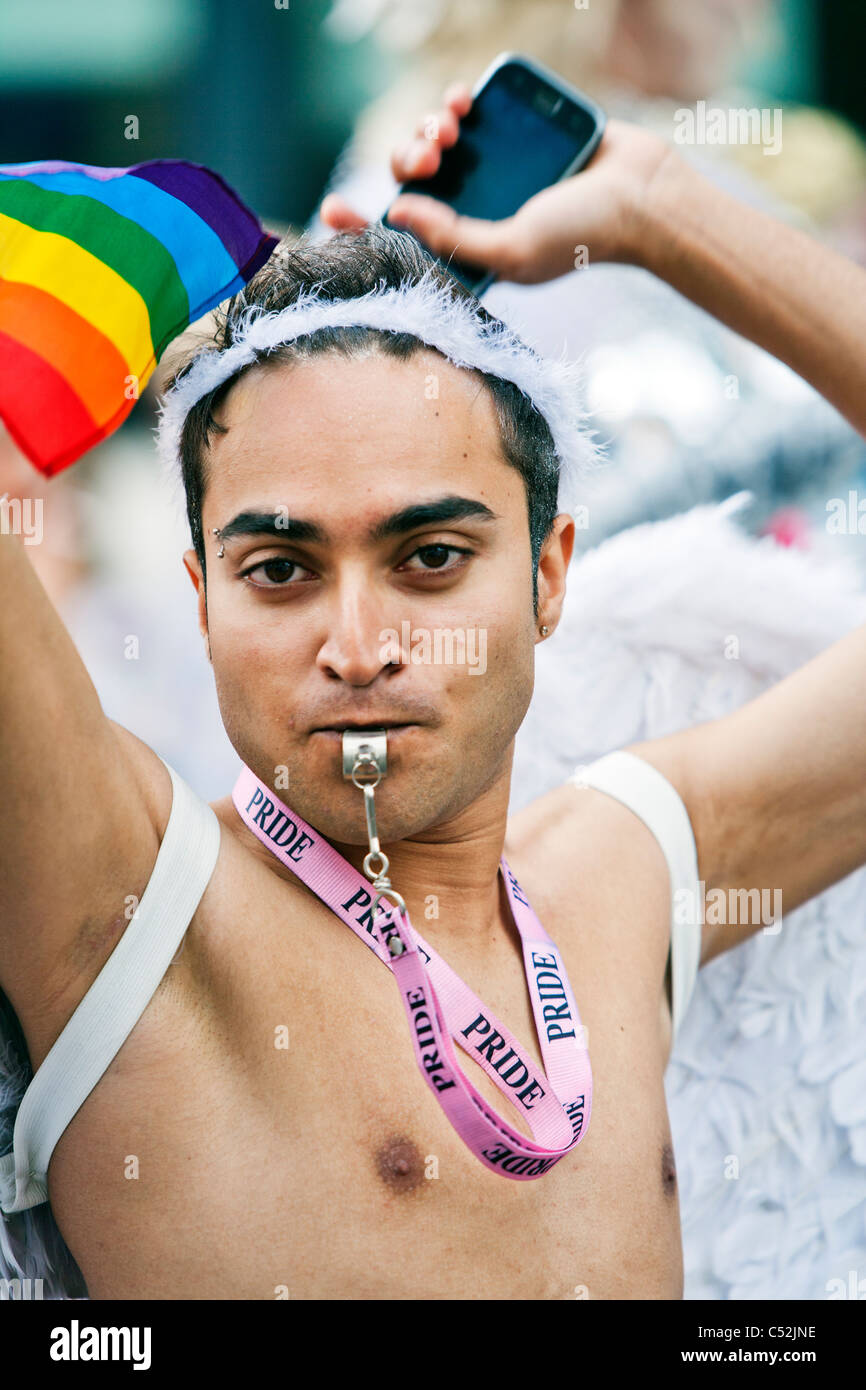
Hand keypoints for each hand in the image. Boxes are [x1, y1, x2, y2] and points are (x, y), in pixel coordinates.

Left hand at [319, 83, 675, 283]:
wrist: (642, 193)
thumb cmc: (582, 235)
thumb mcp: (510, 250)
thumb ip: (453, 238)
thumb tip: (396, 210)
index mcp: (467, 249)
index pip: (402, 237)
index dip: (362, 225)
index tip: (331, 210)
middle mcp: (472, 208)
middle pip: (409, 181)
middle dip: (406, 162)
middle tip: (429, 158)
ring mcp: (490, 168)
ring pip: (430, 142)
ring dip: (425, 130)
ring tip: (448, 132)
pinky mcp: (510, 130)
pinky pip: (462, 110)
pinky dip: (452, 103)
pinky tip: (459, 105)